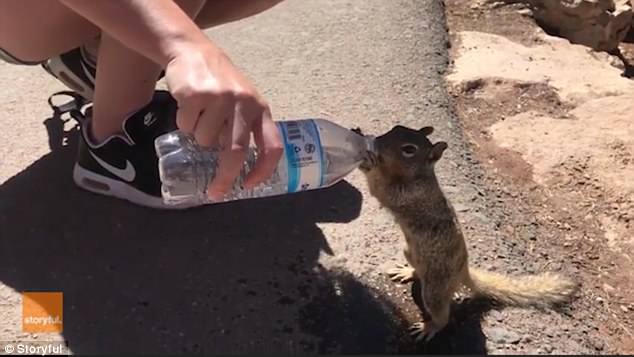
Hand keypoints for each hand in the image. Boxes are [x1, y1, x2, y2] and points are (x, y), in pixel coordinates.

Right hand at [165, 43, 282, 200]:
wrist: (193, 51)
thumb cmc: (221, 83)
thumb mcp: (242, 102)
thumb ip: (245, 128)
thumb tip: (238, 170)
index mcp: (260, 109)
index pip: (272, 145)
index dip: (264, 169)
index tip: (249, 185)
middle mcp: (244, 103)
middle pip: (236, 151)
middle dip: (225, 176)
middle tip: (216, 191)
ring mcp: (220, 98)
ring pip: (206, 140)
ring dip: (199, 137)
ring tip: (200, 116)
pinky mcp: (196, 94)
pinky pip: (186, 126)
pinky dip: (184, 123)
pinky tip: (188, 106)